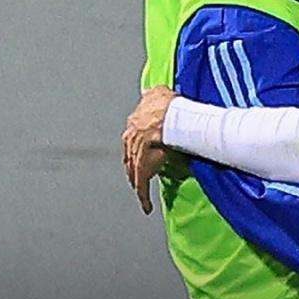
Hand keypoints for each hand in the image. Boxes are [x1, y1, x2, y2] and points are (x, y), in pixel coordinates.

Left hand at [122, 86, 176, 213]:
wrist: (168, 118)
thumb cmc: (167, 106)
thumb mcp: (158, 93)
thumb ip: (154, 94)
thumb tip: (151, 90)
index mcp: (134, 124)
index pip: (132, 139)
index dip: (137, 147)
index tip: (142, 153)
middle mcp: (130, 141)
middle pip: (129, 158)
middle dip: (132, 167)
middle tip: (138, 176)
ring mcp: (135, 156)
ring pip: (134, 173)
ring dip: (137, 183)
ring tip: (142, 193)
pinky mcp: (143, 170)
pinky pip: (143, 186)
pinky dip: (144, 198)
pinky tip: (146, 207)